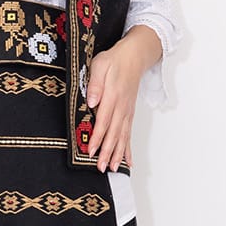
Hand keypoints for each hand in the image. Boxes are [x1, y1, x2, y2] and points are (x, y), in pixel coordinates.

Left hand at [84, 37, 145, 171]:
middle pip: (114, 133)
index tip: (91, 150)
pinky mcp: (129, 114)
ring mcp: (127, 112)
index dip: (98, 137)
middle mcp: (122, 107)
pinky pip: (128, 134)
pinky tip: (127, 161)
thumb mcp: (100, 65)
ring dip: (118, 154)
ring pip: (122, 136)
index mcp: (113, 96)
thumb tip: (91, 101)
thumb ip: (95, 83)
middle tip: (101, 167)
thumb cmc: (114, 60)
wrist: (134, 57)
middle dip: (107, 152)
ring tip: (114, 168)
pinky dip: (128, 148)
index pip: (104, 120)